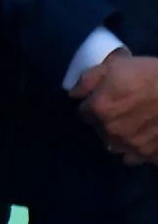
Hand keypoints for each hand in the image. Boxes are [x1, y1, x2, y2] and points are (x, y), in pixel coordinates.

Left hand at [73, 49, 157, 163]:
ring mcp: (131, 146)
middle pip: (98, 130)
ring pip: (114, 145)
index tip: (103, 100)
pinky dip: (135, 151)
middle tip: (120, 110)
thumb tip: (74, 94)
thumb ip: (88, 80)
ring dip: (118, 137)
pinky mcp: (149, 155)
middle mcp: (112, 131)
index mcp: (100, 109)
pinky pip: (134, 157)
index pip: (83, 113)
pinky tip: (143, 138)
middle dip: (104, 121)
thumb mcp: (115, 66)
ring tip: (131, 125)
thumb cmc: (149, 74)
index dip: (92, 105)